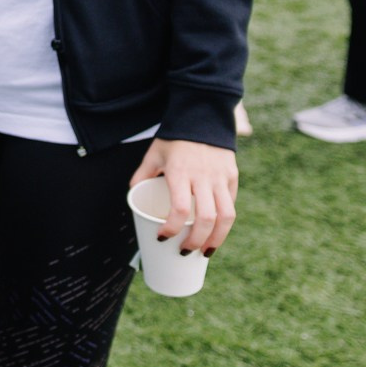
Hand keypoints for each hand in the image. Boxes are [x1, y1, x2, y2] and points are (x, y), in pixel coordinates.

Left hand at [130, 138, 237, 254]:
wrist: (203, 115)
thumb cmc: (174, 137)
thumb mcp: (154, 153)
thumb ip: (143, 174)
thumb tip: (133, 194)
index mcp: (180, 172)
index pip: (179, 208)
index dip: (171, 228)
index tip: (162, 237)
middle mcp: (202, 176)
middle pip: (205, 218)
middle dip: (196, 241)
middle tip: (185, 251)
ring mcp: (220, 177)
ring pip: (226, 216)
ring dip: (217, 238)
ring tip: (207, 251)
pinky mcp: (232, 176)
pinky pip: (231, 203)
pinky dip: (225, 222)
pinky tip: (216, 231)